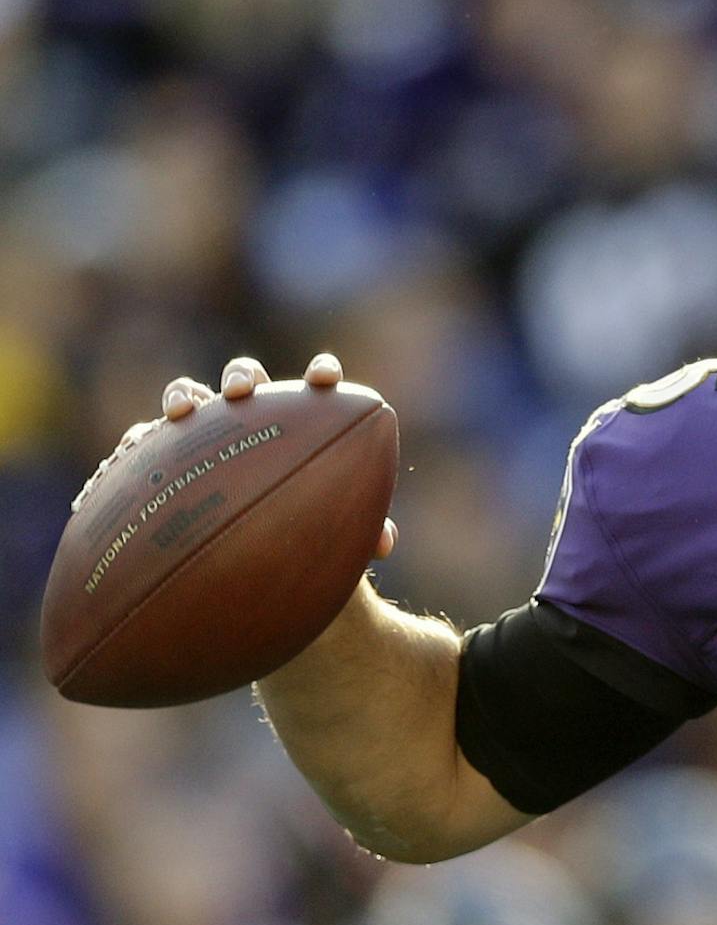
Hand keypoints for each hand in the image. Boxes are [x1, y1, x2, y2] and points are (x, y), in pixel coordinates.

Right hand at [73, 353, 396, 558]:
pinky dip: (134, 446)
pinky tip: (124, 460)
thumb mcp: (334, 534)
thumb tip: (384, 543)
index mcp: (299, 423)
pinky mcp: (164, 454)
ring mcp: (205, 430)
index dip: (320, 374)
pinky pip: (144, 443)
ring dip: (183, 396)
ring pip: (189, 397)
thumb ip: (360, 533)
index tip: (327, 378)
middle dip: (242, 376)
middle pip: (244, 379)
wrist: (253, 550)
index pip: (314, 388)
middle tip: (244, 392)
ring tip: (180, 413)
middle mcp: (250, 417)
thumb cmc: (305, 529)